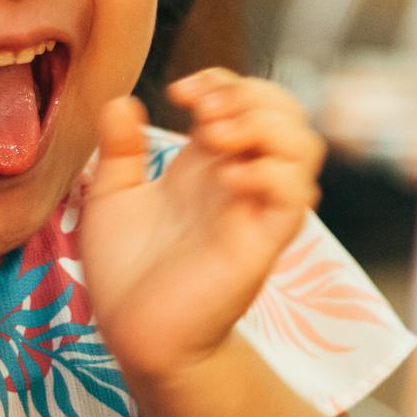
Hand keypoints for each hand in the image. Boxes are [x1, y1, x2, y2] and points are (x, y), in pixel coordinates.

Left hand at [78, 69, 324, 382]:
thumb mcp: (111, 198)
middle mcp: (242, 180)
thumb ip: (119, 150)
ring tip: (216, 137)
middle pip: (287, 112)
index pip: (248, 99)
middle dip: (249, 94)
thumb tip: (122, 100)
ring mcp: (257, 209)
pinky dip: (271, 171)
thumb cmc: (126, 274)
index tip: (181, 92)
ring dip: (266, 125)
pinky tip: (228, 176)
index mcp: (209, 163)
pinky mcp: (264, 241)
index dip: (223, 81)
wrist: (135, 334)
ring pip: (305, 145)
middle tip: (201, 112)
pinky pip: (295, 194)